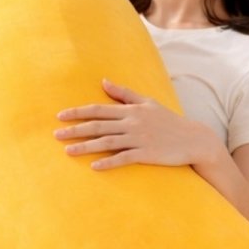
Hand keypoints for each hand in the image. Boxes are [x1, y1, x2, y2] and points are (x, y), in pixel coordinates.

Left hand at [54, 79, 219, 169]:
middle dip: (75, 130)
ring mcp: (139, 138)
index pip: (98, 109)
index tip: (60, 116)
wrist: (193, 139)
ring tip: (68, 152)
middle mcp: (132, 123)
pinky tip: (94, 167)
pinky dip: (108, 162)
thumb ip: (124, 93)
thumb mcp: (148, 102)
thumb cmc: (169, 120)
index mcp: (130, 110)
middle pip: (98, 126)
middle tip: (55, 135)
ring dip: (86, 147)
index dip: (78, 112)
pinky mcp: (146, 154)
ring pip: (106, 142)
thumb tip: (103, 81)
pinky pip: (123, 158)